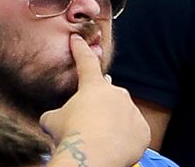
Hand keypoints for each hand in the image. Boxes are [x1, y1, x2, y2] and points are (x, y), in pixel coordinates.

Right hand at [41, 35, 149, 166]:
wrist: (92, 157)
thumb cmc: (71, 135)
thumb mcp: (51, 120)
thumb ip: (56, 113)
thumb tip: (53, 118)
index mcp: (93, 85)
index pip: (86, 61)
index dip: (80, 49)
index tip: (77, 39)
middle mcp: (116, 93)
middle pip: (108, 93)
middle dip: (100, 103)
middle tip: (90, 120)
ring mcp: (132, 111)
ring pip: (123, 112)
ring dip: (114, 120)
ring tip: (101, 137)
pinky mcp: (143, 130)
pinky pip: (135, 130)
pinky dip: (127, 137)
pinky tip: (115, 145)